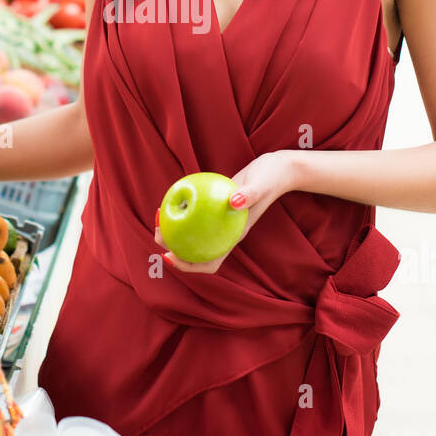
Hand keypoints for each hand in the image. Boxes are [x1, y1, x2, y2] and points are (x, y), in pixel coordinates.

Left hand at [154, 151, 297, 273]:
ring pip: (193, 234)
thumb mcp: (261, 185)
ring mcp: (220, 221)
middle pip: (196, 251)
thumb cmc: (271, 178)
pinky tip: (171, 197)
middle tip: (157, 231)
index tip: (168, 256)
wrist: (278, 169)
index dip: (187, 266)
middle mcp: (225, 233)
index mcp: (234, 236)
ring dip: (174, 230)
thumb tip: (233, 202)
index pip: (209, 262)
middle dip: (173, 248)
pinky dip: (182, 211)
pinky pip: (196, 215)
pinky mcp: (217, 207)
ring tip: (158, 215)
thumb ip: (249, 195)